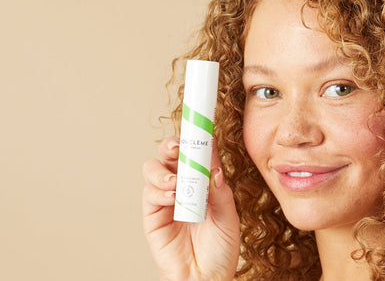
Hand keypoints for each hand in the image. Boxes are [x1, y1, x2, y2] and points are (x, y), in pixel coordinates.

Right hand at [142, 137, 239, 280]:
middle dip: (172, 145)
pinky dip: (158, 191)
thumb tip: (215, 166)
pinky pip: (149, 194)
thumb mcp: (228, 216)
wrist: (206, 278)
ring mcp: (165, 199)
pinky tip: (172, 197)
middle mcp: (182, 187)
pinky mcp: (152, 215)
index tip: (201, 125)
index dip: (196, 139)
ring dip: (163, 170)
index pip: (196, 154)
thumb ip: (220, 191)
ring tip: (176, 184)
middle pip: (169, 155)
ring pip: (154, 169)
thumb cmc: (220, 250)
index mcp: (203, 183)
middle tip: (179, 147)